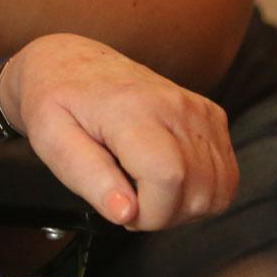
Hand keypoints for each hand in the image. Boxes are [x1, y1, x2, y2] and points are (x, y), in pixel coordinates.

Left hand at [0, 33, 236, 230]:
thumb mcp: (51, 139)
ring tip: (144, 188)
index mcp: (130, 108)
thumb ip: (87, 177)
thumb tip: (125, 212)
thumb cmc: (55, 99)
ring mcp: (197, 109)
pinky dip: (200, 190)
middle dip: (163, 214)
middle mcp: (173, 105)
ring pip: (217, 189)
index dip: (150, 212)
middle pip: (197, 190)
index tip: (121, 208)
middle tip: (127, 197)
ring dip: (183, 206)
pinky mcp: (210, 115)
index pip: (167, 177)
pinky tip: (166, 178)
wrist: (70, 62)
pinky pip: (226, 175)